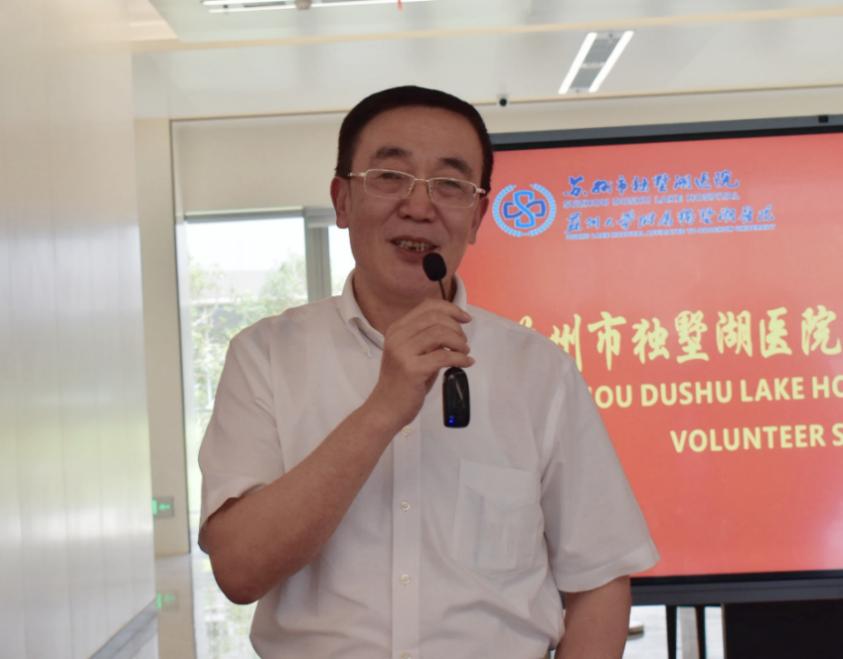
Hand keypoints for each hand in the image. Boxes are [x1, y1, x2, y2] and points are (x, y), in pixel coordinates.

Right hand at [367, 299, 473, 429]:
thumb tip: (455, 328)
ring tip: (464, 353)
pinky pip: (444, 356)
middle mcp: (397, 336)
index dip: (451, 309)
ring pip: (440, 334)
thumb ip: (428, 338)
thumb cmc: (402, 382)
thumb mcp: (413, 353)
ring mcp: (402, 352)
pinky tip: (466, 363)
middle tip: (463, 343)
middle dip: (457, 328)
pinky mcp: (412, 370)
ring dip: (459, 342)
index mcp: (397, 329)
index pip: (428, 306)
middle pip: (436, 318)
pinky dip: (460, 358)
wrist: (385, 408)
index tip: (465, 318)